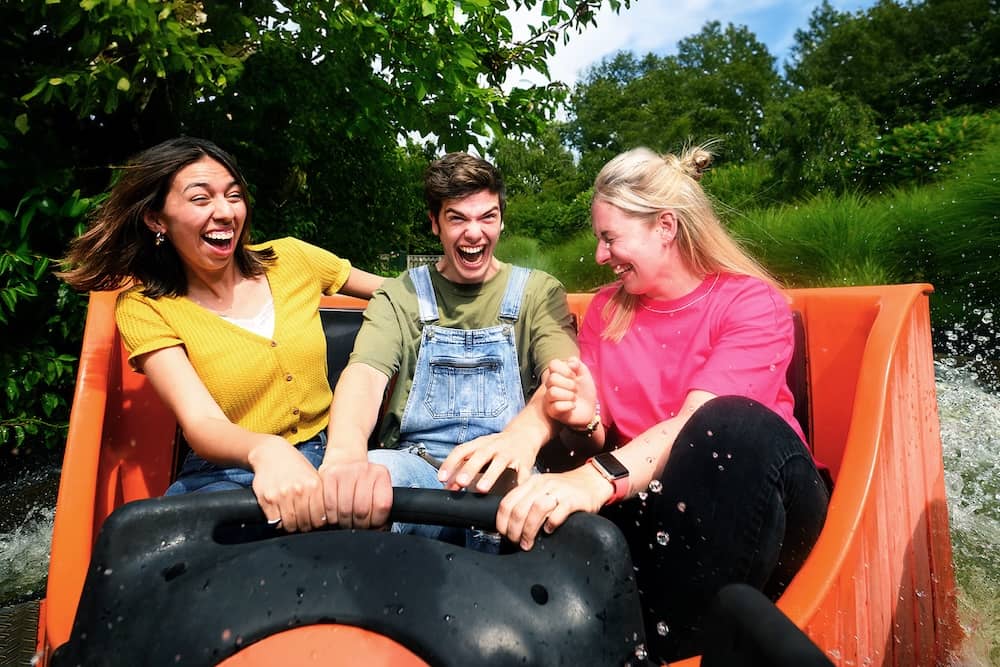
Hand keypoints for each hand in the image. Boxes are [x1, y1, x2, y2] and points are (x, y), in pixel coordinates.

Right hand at [248, 437, 325, 532]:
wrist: (271, 453)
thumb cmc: (294, 465)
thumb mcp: (313, 475)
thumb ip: (319, 495)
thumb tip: (326, 518)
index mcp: (314, 485)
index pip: (320, 517)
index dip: (319, 524)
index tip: (316, 524)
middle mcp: (299, 490)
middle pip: (305, 523)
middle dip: (305, 527)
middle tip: (304, 525)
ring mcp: (282, 495)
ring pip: (290, 524)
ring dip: (292, 527)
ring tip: (293, 522)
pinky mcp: (267, 499)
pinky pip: (274, 522)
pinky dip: (278, 523)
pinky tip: (281, 518)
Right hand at [317, 456, 392, 529]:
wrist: (344, 463)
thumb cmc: (361, 484)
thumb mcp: (376, 491)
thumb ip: (380, 510)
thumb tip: (380, 531)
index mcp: (381, 475)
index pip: (381, 506)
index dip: (376, 522)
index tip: (371, 526)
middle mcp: (366, 470)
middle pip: (362, 510)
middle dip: (358, 525)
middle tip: (356, 526)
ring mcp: (347, 471)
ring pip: (344, 510)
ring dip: (343, 523)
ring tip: (344, 522)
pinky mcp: (330, 475)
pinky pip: (329, 505)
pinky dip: (330, 516)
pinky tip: (333, 516)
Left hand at [437, 432, 538, 493]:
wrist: (524, 433)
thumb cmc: (496, 447)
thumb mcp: (479, 452)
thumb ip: (463, 468)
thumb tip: (448, 486)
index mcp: (479, 444)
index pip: (461, 451)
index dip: (450, 463)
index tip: (442, 478)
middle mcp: (493, 446)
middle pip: (480, 455)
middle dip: (469, 469)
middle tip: (461, 482)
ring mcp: (509, 453)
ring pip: (499, 463)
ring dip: (490, 475)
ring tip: (481, 489)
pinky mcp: (524, 461)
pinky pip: (522, 472)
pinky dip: (519, 482)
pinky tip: (514, 492)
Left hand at [496, 465, 610, 549]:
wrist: (592, 481)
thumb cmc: (564, 490)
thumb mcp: (541, 489)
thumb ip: (526, 500)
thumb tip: (508, 523)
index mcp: (530, 483)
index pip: (507, 502)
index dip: (502, 522)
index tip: (504, 535)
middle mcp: (542, 485)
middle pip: (519, 509)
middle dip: (514, 530)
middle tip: (517, 543)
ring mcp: (558, 491)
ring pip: (536, 510)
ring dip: (529, 530)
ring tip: (528, 543)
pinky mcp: (573, 499)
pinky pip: (559, 512)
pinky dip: (551, 524)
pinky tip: (549, 531)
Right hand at [544, 357, 598, 428]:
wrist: (590, 409)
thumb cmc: (585, 391)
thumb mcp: (585, 374)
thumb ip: (578, 364)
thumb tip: (570, 363)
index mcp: (557, 374)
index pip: (553, 364)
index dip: (566, 369)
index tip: (574, 376)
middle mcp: (550, 385)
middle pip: (552, 379)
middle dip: (569, 384)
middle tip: (576, 389)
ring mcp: (549, 398)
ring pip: (553, 392)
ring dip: (569, 395)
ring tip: (574, 398)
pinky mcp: (552, 411)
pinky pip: (557, 406)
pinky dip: (569, 405)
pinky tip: (573, 406)